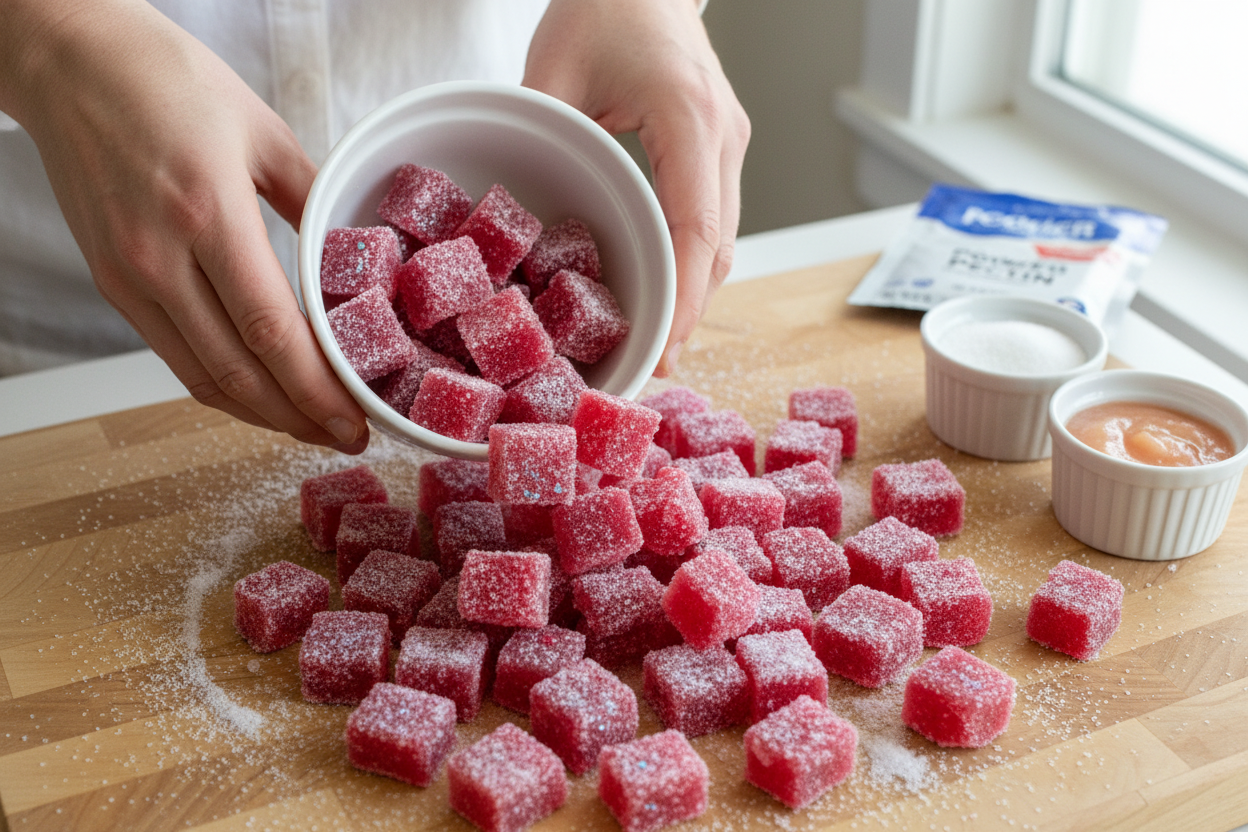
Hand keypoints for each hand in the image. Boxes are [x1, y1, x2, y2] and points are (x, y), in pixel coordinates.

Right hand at [0, 0, 368, 451]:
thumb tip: (361, 254)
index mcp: (207, 214)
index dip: (316, 391)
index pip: (270, 332)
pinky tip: (260, 391)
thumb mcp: (263, 131)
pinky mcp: (112, 282)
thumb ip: (315, 200)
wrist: (72, 59)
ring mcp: (129, 276)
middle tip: (347, 438)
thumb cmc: (169, 81)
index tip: (356, 421)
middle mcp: (160, 257)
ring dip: (261, 414)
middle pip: (238, 373)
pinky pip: (174, 355)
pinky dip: (222, 385)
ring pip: (201, 377)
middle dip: (299, 419)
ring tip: (311, 427)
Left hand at [523, 0, 749, 376]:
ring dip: (693, 297)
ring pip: (722, 243)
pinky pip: (710, 224)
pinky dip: (689, 268)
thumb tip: (509, 215)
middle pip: (719, 250)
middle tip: (648, 370)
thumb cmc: (607, 2)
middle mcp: (724, 139)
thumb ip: (536, 137)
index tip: (662, 350)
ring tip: (653, 347)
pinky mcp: (717, 153)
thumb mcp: (552, 65)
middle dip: (688, 315)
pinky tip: (659, 295)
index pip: (697, 227)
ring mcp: (728, 147)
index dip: (684, 299)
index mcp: (690, 118)